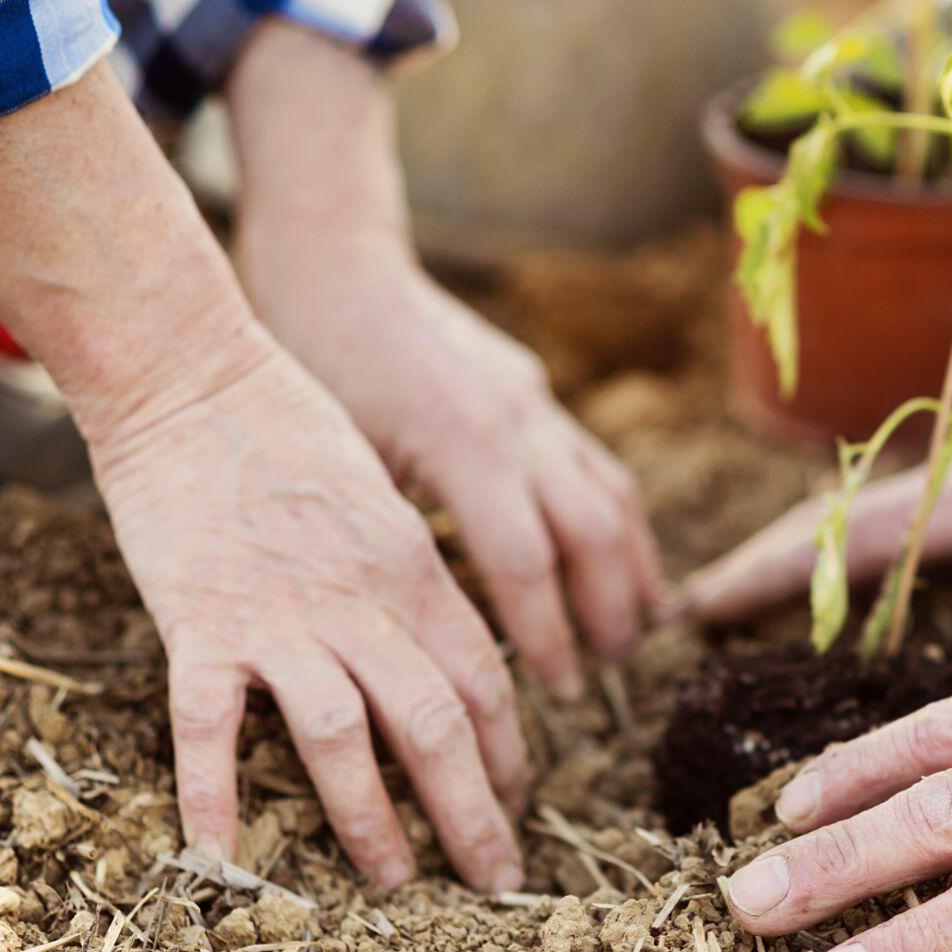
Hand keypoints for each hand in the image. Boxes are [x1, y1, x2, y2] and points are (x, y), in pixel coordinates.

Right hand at [91, 334, 529, 892]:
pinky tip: (222, 859)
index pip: (484, 680)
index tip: (520, 798)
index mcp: (414, 569)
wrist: (193, 372)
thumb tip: (447, 644)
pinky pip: (210, 724)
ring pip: (345, 738)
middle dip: (476, 811)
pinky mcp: (200, 620)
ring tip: (396, 882)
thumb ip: (413, 575)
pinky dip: (215, 793)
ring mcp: (280, 615)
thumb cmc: (290, 425)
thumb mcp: (383, 498)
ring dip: (374, 819)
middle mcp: (362, 601)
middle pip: (438, 724)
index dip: (510, 749)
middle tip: (499, 877)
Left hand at [239, 235, 663, 699]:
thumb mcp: (336, 460)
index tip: (557, 692)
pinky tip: (619, 558)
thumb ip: (386, 539)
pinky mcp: (534, 390)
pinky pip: (595, 465)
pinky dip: (617, 521)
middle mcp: (517, 422)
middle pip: (593, 533)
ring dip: (633, 567)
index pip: (526, 562)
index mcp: (465, 443)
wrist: (333, 259)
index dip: (547, 633)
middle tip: (610, 671)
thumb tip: (410, 635)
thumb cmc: (310, 359)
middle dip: (608, 609)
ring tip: (641, 626)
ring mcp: (534, 402)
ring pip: (611, 496)